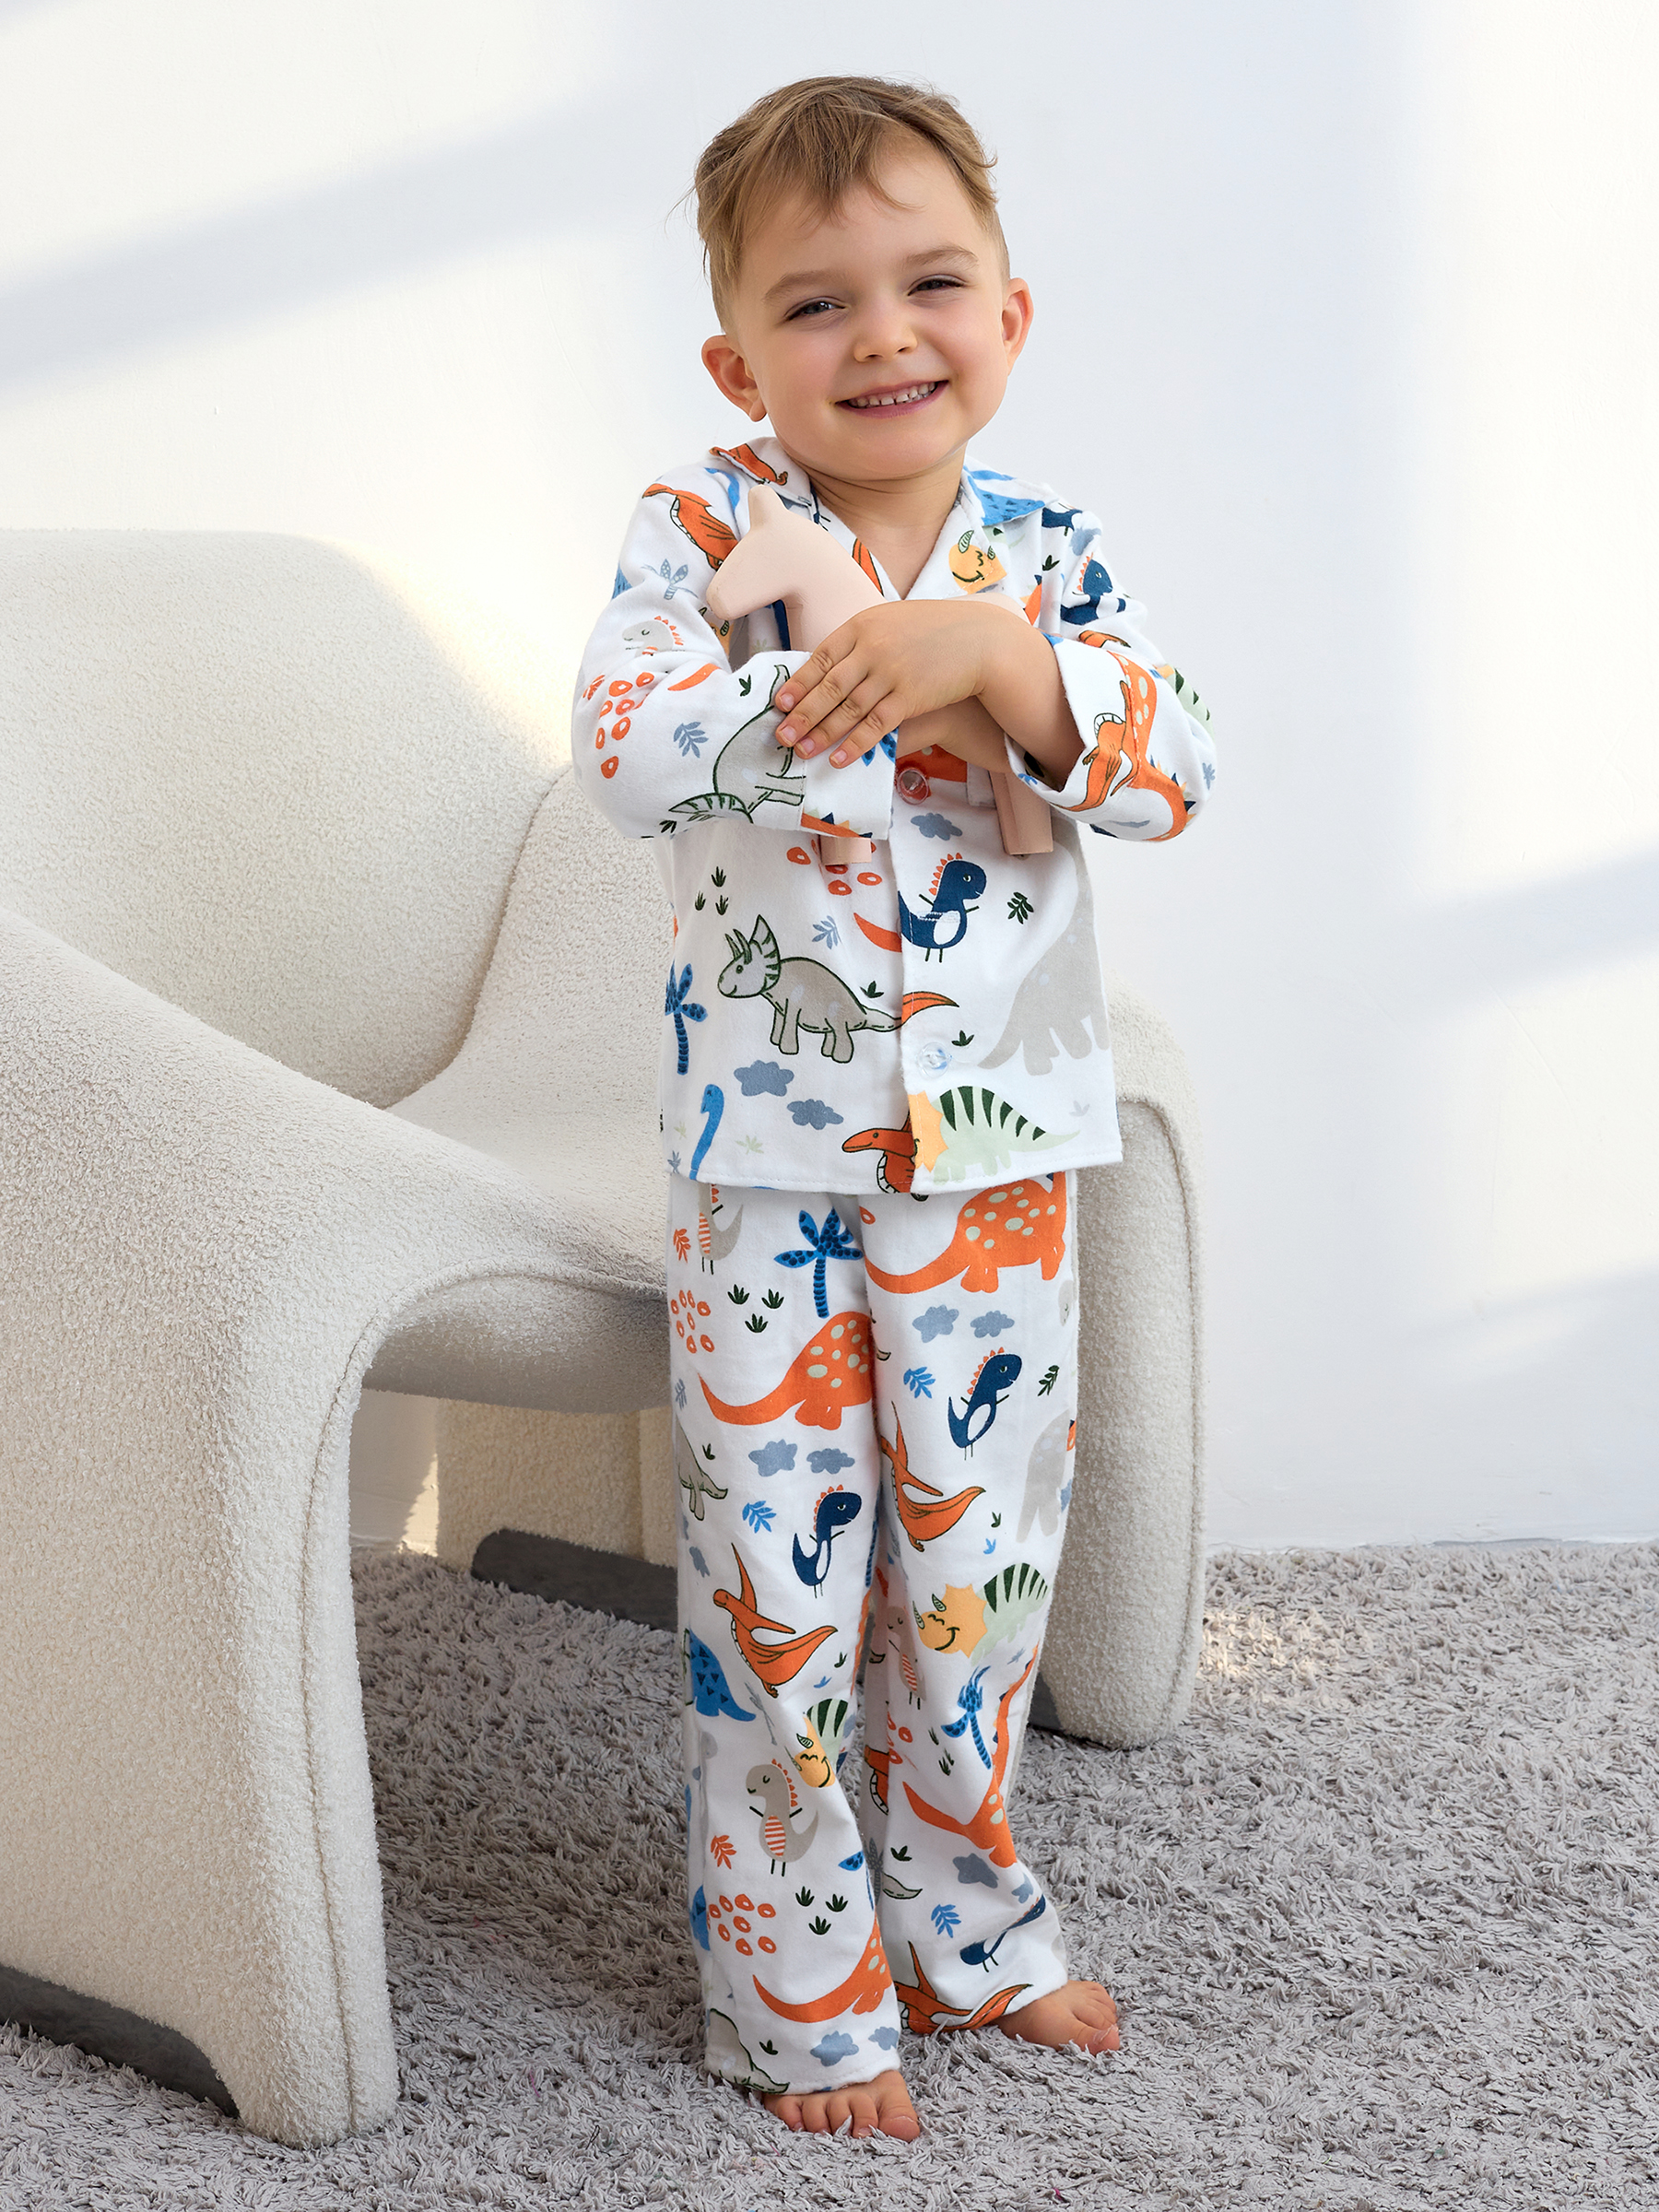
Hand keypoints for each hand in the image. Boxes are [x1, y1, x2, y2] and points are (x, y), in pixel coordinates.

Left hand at [775, 600, 1010, 766]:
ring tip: (801, 752)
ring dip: (821, 734)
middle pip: (828, 687)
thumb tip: (831, 668)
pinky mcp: (910, 697)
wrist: (980, 639)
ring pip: (847, 709)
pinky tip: (839, 759)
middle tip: (780, 736)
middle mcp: (871, 648)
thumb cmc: (934, 631)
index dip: (798, 684)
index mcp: (862, 626)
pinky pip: (876, 725)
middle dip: (802, 715)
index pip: (820, 658)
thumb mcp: (892, 622)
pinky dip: (855, 744)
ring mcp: (890, 672)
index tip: (779, 704)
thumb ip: (862, 641)